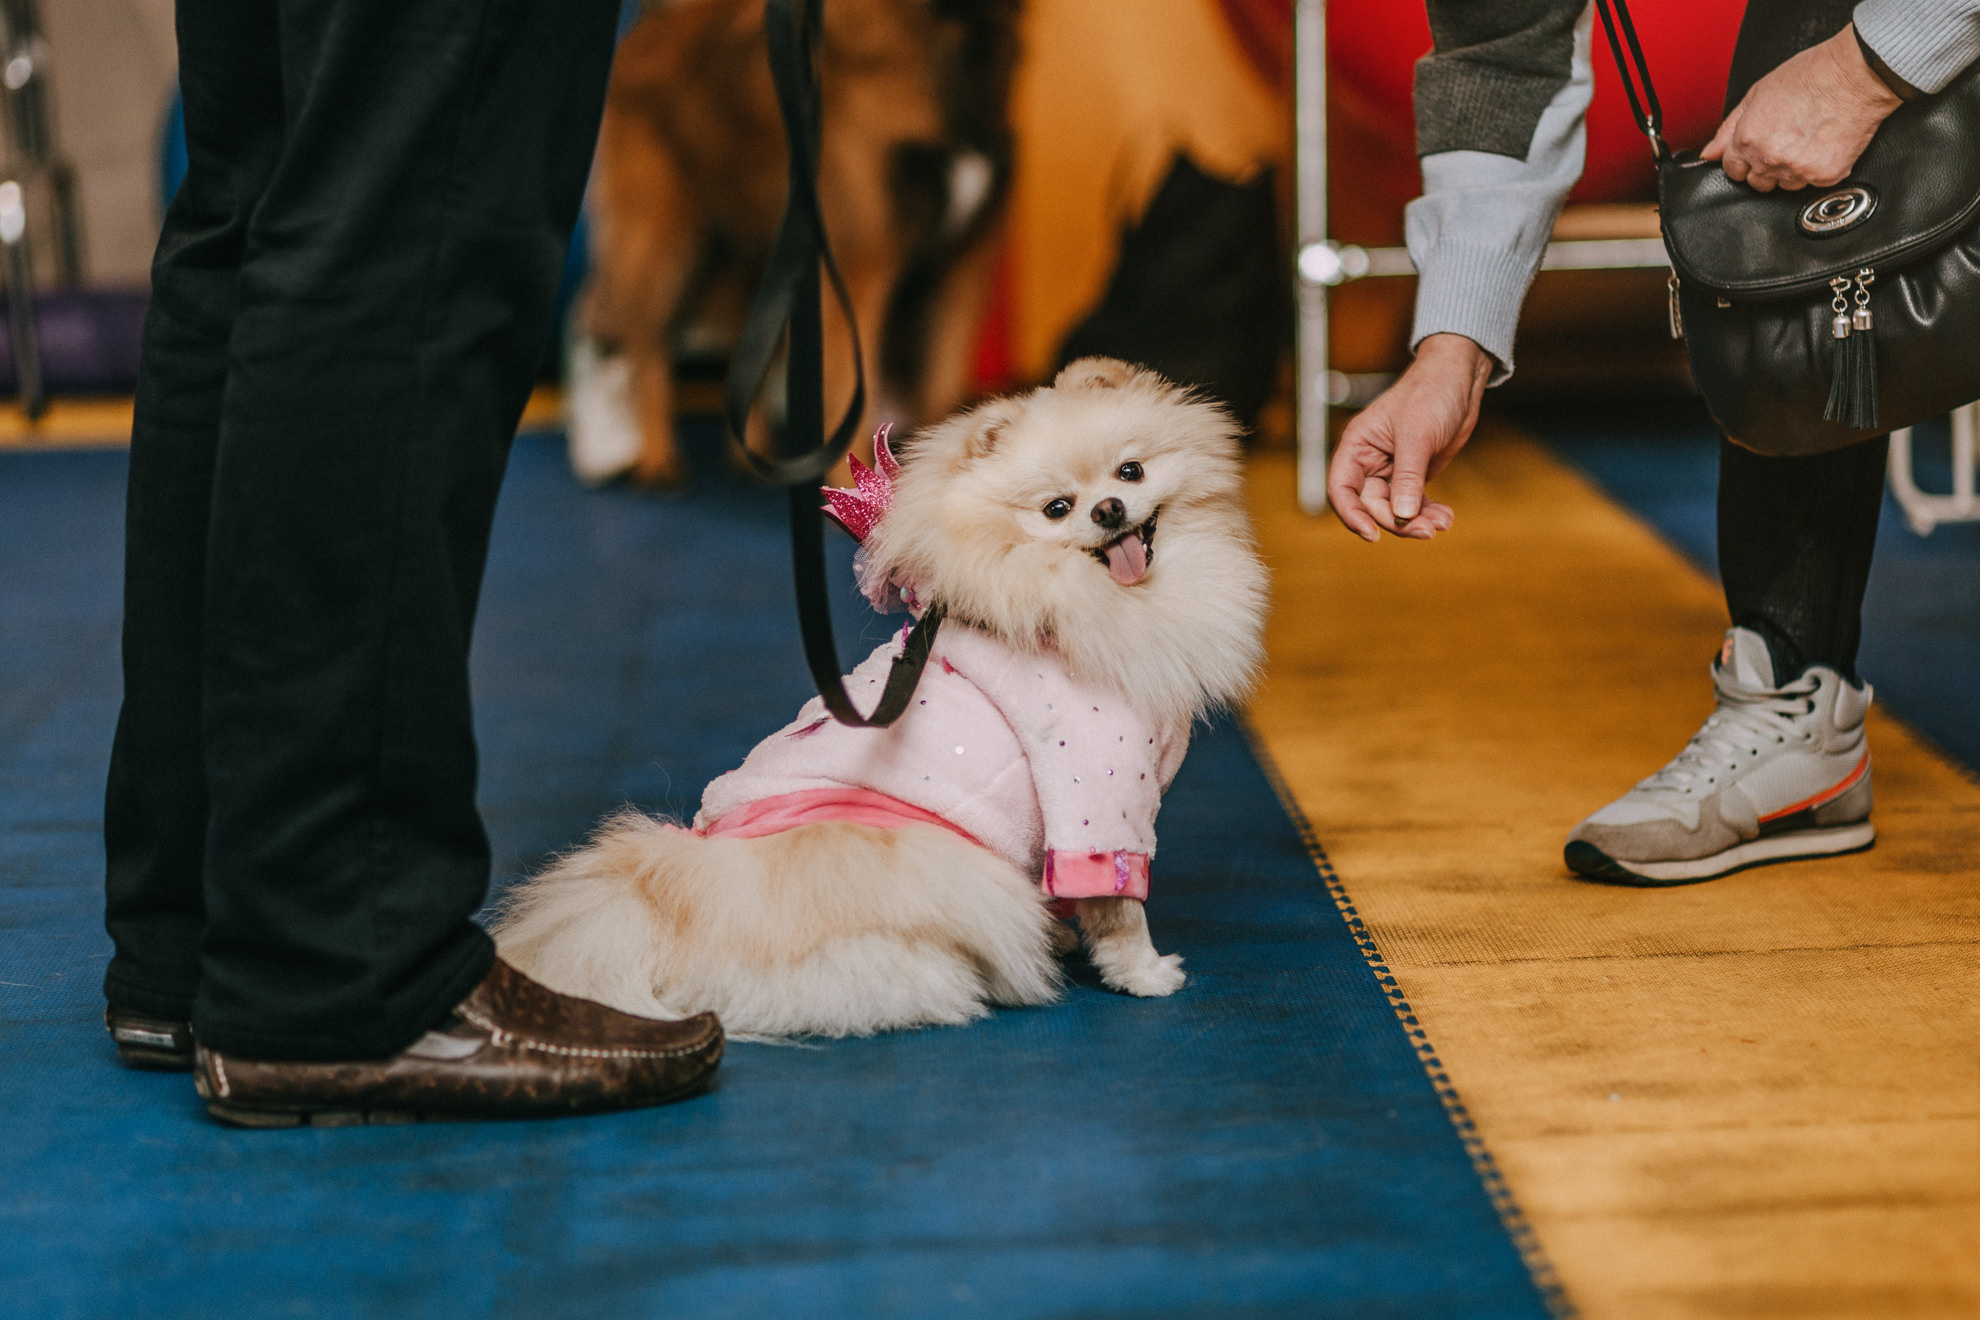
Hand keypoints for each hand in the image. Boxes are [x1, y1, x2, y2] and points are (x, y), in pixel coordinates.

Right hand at [1326, 333, 1489, 541]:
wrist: (1459, 380)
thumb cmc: (1430, 394)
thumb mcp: (1416, 436)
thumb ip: (1407, 477)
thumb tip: (1401, 516)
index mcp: (1357, 446)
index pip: (1341, 490)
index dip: (1352, 515)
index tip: (1373, 534)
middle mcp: (1369, 462)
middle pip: (1371, 506)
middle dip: (1397, 522)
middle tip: (1425, 529)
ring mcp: (1392, 470)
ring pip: (1395, 510)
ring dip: (1416, 522)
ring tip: (1442, 523)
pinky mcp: (1414, 476)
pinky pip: (1414, 504)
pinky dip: (1428, 514)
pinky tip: (1445, 517)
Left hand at [1702, 25, 1901, 191]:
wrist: (1857, 74)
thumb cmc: (1812, 75)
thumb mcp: (1758, 93)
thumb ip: (1729, 128)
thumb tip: (1709, 154)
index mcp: (1748, 139)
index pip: (1732, 170)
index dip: (1742, 161)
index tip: (1754, 153)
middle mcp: (1769, 158)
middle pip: (1757, 182)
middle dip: (1765, 167)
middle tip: (1785, 142)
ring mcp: (1798, 169)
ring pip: (1785, 185)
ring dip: (1791, 170)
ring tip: (1807, 140)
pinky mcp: (1825, 175)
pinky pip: (1814, 183)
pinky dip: (1818, 169)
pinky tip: (1824, 144)